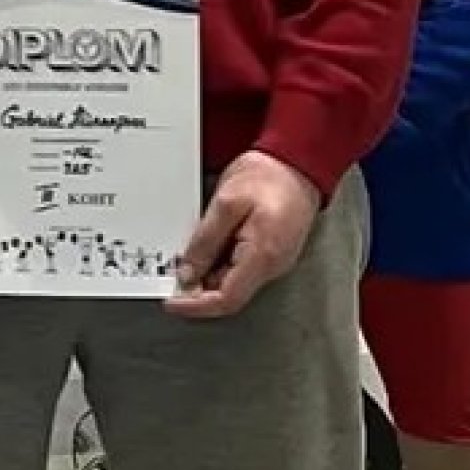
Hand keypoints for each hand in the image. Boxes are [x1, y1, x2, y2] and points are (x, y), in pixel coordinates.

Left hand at [167, 152, 322, 318]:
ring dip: (207, 274)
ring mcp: (273, 260)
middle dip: (198, 288)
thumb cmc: (269, 177)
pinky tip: (207, 246)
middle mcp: (272, 265)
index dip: (196, 306)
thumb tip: (188, 271)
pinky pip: (240, 267)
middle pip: (229, 293)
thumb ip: (205, 241)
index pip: (227, 299)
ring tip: (188, 254)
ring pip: (233, 281)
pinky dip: (219, 263)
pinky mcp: (270, 251)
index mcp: (262, 257)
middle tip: (172, 273)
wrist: (297, 163)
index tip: (172, 303)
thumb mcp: (226, 203)